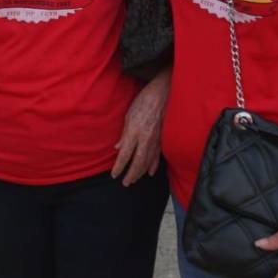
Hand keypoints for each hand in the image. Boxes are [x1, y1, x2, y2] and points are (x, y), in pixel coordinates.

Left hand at [112, 69, 169, 185]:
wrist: (163, 93)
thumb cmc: (143, 101)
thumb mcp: (128, 115)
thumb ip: (124, 134)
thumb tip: (118, 148)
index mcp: (134, 131)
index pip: (125, 155)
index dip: (119, 167)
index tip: (114, 175)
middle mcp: (145, 138)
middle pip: (137, 162)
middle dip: (131, 175)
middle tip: (125, 183)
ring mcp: (156, 139)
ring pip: (148, 161)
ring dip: (141, 172)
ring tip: (134, 180)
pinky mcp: (162, 138)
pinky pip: (158, 156)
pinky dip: (153, 165)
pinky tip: (150, 173)